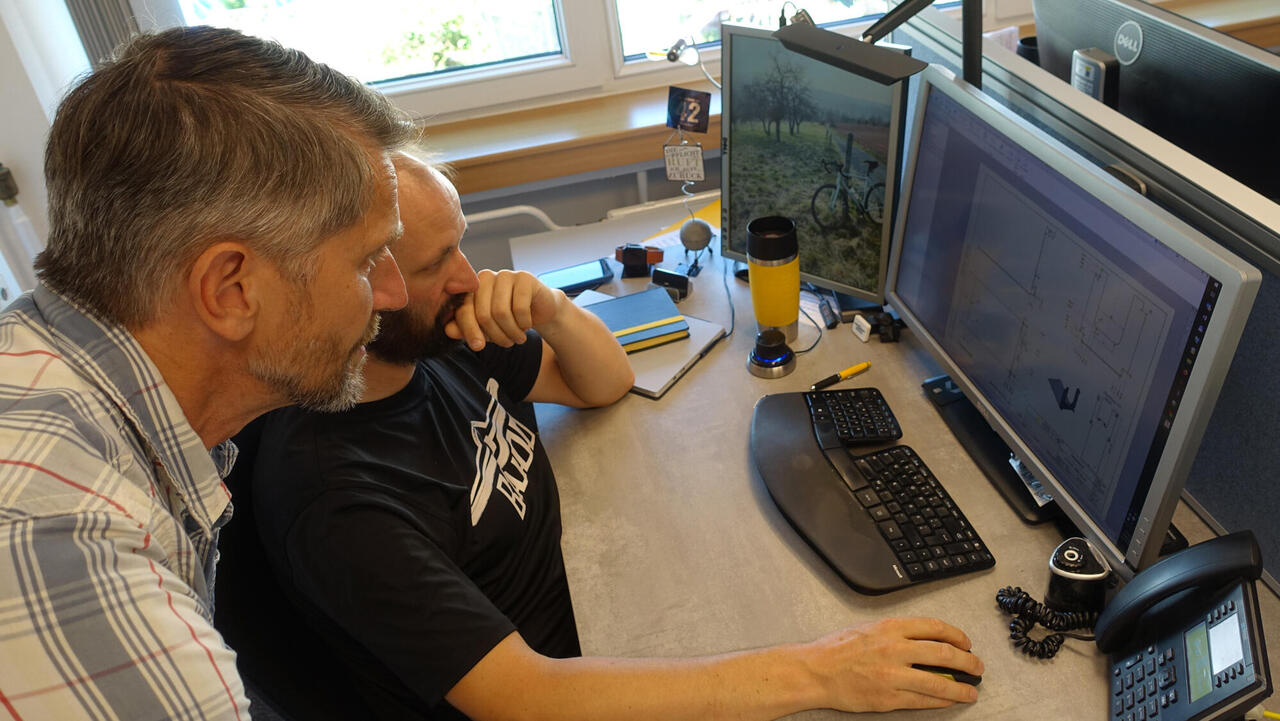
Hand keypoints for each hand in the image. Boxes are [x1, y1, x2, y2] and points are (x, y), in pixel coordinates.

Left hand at [446, 269, 564, 350]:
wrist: (539, 311)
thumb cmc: (509, 319)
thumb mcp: (485, 328)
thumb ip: (466, 328)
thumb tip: (448, 331)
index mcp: (471, 288)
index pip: (464, 311)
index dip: (470, 331)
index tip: (478, 346)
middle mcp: (485, 278)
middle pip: (483, 314)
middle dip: (495, 335)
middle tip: (507, 343)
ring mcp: (505, 275)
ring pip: (501, 312)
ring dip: (511, 332)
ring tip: (518, 338)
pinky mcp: (525, 278)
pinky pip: (520, 307)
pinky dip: (524, 323)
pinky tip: (527, 325)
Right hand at [809, 617, 983, 711]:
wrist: (815, 671)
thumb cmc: (837, 649)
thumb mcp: (868, 628)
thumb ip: (896, 633)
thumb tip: (926, 640)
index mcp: (890, 628)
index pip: (935, 628)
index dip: (957, 636)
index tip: (966, 643)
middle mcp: (894, 649)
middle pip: (944, 654)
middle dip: (967, 662)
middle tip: (977, 667)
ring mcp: (893, 675)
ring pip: (938, 682)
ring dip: (961, 687)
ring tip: (971, 691)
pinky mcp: (889, 698)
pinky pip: (923, 701)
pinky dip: (941, 701)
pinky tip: (951, 701)